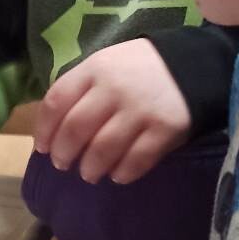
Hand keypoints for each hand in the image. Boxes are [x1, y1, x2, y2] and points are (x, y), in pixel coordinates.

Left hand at [34, 40, 191, 183]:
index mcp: (95, 68)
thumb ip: (81, 89)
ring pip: (102, 150)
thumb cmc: (138, 69)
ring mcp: (140, 110)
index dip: (44, 130)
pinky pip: (136, 160)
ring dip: (90, 168)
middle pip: (75, 129)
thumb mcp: (106, 64)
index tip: (43, 148)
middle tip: (63, 165)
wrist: (194, 64)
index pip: (56, 102)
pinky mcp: (165, 130)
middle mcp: (114, 89)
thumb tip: (53, 129)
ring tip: (90, 174)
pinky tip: (118, 175)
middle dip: (64, 153)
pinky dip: (122, 173)